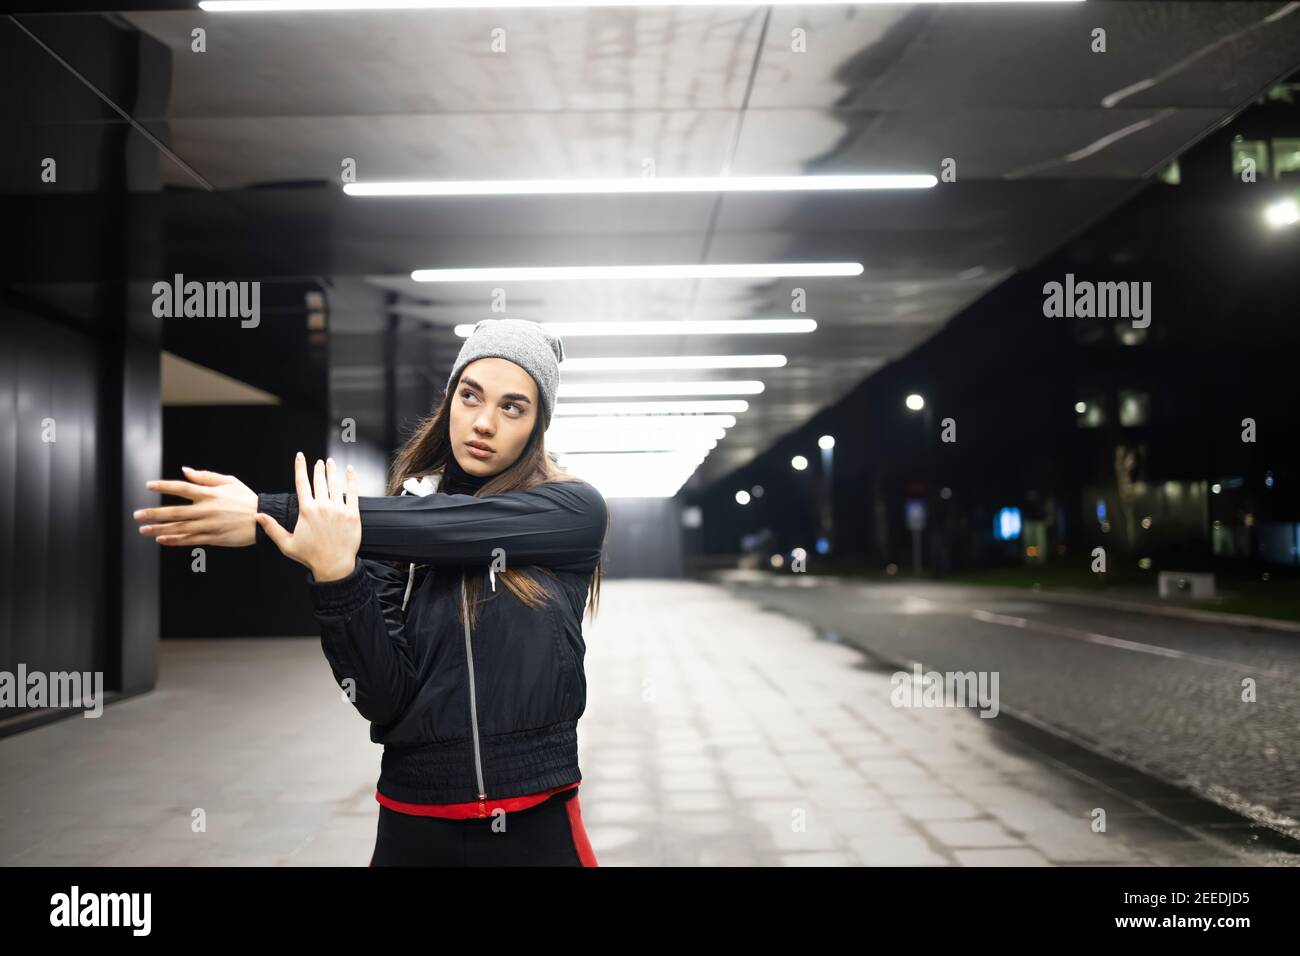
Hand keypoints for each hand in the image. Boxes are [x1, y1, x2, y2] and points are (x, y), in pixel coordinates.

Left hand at [135, 467, 257, 546]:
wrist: (264, 519)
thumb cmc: (246, 499)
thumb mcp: (229, 482)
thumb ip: (206, 477)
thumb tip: (185, 471)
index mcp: (210, 494)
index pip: (182, 488)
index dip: (164, 486)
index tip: (148, 486)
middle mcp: (206, 510)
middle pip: (175, 511)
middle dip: (153, 513)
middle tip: (137, 515)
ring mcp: (208, 525)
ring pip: (179, 527)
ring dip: (159, 528)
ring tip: (143, 529)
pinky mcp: (213, 538)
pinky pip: (189, 539)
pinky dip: (174, 539)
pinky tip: (161, 539)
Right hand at [256, 453, 360, 582]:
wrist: (333, 566)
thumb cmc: (310, 556)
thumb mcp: (286, 544)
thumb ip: (272, 528)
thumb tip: (257, 516)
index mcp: (306, 510)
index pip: (301, 483)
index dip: (300, 467)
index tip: (300, 456)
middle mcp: (322, 506)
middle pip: (319, 481)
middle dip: (318, 469)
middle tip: (319, 461)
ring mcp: (339, 509)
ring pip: (335, 484)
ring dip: (332, 471)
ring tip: (331, 462)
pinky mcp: (352, 514)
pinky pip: (352, 492)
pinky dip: (351, 479)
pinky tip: (350, 470)